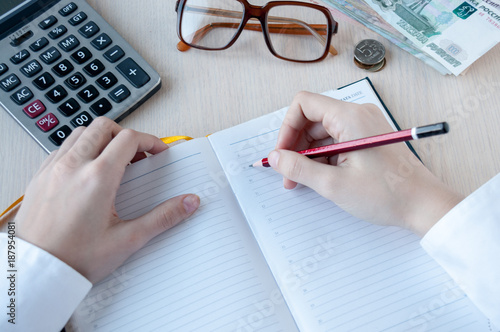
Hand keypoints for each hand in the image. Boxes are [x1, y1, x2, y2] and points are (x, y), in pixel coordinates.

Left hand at [16, 118, 199, 282]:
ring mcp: (53, 169)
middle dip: (126, 135)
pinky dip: (80, 150)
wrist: (38, 273)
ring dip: (101, 139)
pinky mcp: (40, 176)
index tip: (157, 152)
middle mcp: (73, 166)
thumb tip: (188, 203)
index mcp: (98, 178)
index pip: (129, 139)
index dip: (150, 141)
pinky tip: (87, 172)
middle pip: (104, 127)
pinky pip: (62, 148)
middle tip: (136, 155)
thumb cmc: (75, 259)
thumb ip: (163, 217)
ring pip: (81, 133)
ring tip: (113, 160)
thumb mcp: (128, 240)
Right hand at [267, 91, 461, 235]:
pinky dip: (324, 157)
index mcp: (350, 117)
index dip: (286, 128)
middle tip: (288, 174)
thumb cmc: (387, 194)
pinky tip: (321, 178)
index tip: (282, 154)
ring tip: (303, 181)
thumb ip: (298, 169)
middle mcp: (357, 115)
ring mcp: (364, 126)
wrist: (424, 205)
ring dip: (308, 154)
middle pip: (311, 119)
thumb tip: (275, 158)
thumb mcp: (333, 185)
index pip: (304, 104)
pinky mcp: (368, 139)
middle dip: (295, 145)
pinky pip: (337, 140)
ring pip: (322, 132)